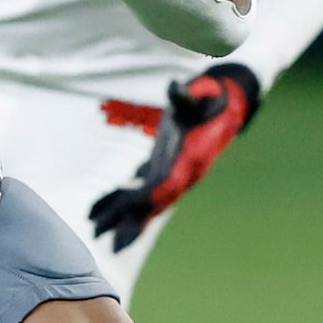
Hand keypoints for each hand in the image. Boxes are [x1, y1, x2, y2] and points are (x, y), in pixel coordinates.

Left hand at [87, 63, 259, 247]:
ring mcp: (172, 173)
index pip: (164, 185)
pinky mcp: (163, 166)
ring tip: (95, 230)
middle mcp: (181, 173)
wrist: (227, 103)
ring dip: (121, 215)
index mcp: (189, 160)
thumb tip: (175, 87)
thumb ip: (187, 95)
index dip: (145, 196)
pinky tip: (101, 208)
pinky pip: (141, 190)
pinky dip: (121, 198)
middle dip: (127, 218)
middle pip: (151, 203)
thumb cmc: (210, 97)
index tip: (125, 207)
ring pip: (145, 202)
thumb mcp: (201, 92)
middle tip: (98, 235)